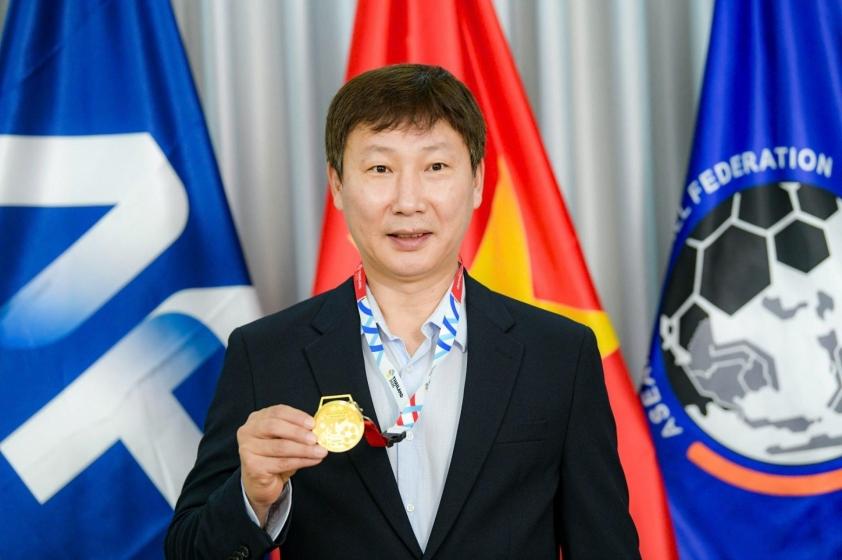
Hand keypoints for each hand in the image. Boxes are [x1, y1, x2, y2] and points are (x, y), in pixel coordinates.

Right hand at [237, 404, 326, 524]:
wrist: (261, 484)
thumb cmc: (275, 457)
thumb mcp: (285, 439)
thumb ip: (296, 431)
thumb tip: (318, 429)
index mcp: (257, 419)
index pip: (277, 412)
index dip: (296, 416)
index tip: (312, 423)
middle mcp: (248, 432)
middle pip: (274, 427)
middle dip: (298, 432)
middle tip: (316, 439)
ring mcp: (247, 449)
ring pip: (280, 447)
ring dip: (304, 449)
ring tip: (321, 452)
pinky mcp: (253, 467)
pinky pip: (282, 463)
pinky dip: (301, 461)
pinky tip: (313, 460)